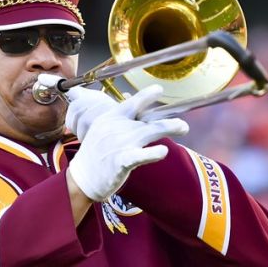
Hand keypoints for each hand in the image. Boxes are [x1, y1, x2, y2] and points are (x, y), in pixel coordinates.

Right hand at [67, 85, 188, 201]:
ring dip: (168, 128)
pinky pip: (139, 156)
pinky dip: (152, 153)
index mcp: (112, 117)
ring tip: (183, 127)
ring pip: (148, 133)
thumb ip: (122, 117)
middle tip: (184, 124)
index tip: (159, 89)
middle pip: (146, 120)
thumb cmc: (97, 152)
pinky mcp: (120, 161)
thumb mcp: (104, 128)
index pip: (132, 103)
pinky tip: (163, 151)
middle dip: (166, 121)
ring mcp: (119, 144)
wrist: (83, 177)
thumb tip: (132, 99)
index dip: (146, 95)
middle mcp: (116, 127)